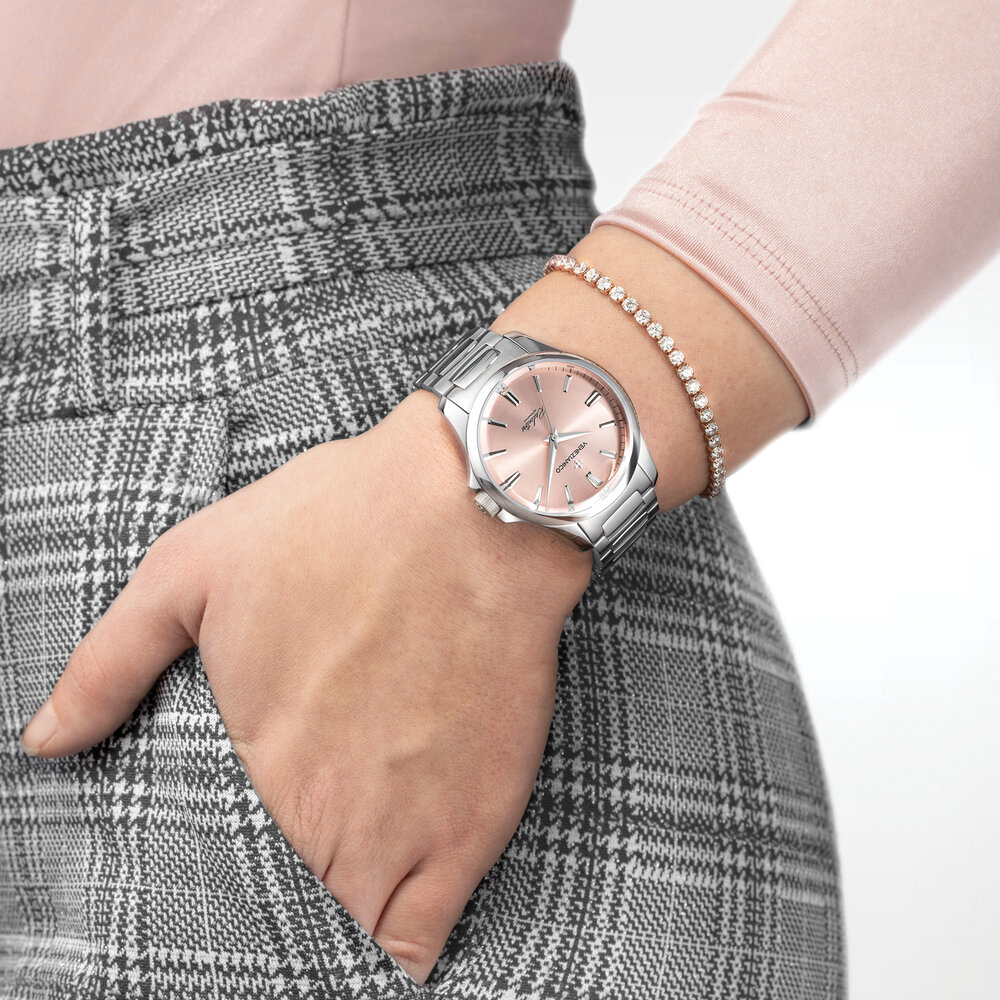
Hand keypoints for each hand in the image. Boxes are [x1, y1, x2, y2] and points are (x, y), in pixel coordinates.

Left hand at [18, 389, 592, 985]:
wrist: (469, 508)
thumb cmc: (334, 523)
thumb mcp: (191, 569)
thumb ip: (109, 665)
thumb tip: (43, 743)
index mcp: (257, 763)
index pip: (235, 869)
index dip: (253, 859)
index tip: (270, 834)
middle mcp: (328, 814)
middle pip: (306, 900)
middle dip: (309, 881)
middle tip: (323, 843)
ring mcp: (409, 822)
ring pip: (366, 926)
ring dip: (358, 908)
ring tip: (365, 868)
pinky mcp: (480, 813)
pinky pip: (434, 927)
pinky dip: (415, 933)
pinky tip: (410, 900)